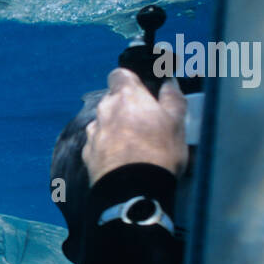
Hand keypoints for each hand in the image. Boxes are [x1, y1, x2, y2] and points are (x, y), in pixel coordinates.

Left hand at [83, 68, 187, 184]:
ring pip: (103, 122)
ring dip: (114, 127)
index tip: (142, 92)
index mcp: (125, 96)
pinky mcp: (87, 154)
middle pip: (111, 100)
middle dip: (125, 106)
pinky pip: (97, 144)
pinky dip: (106, 147)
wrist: (133, 190)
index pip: (119, 74)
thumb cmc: (158, 152)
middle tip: (144, 122)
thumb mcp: (177, 122)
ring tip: (133, 144)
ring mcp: (93, 133)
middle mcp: (104, 110)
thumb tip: (169, 84)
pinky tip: (121, 159)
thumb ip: (172, 98)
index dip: (131, 81)